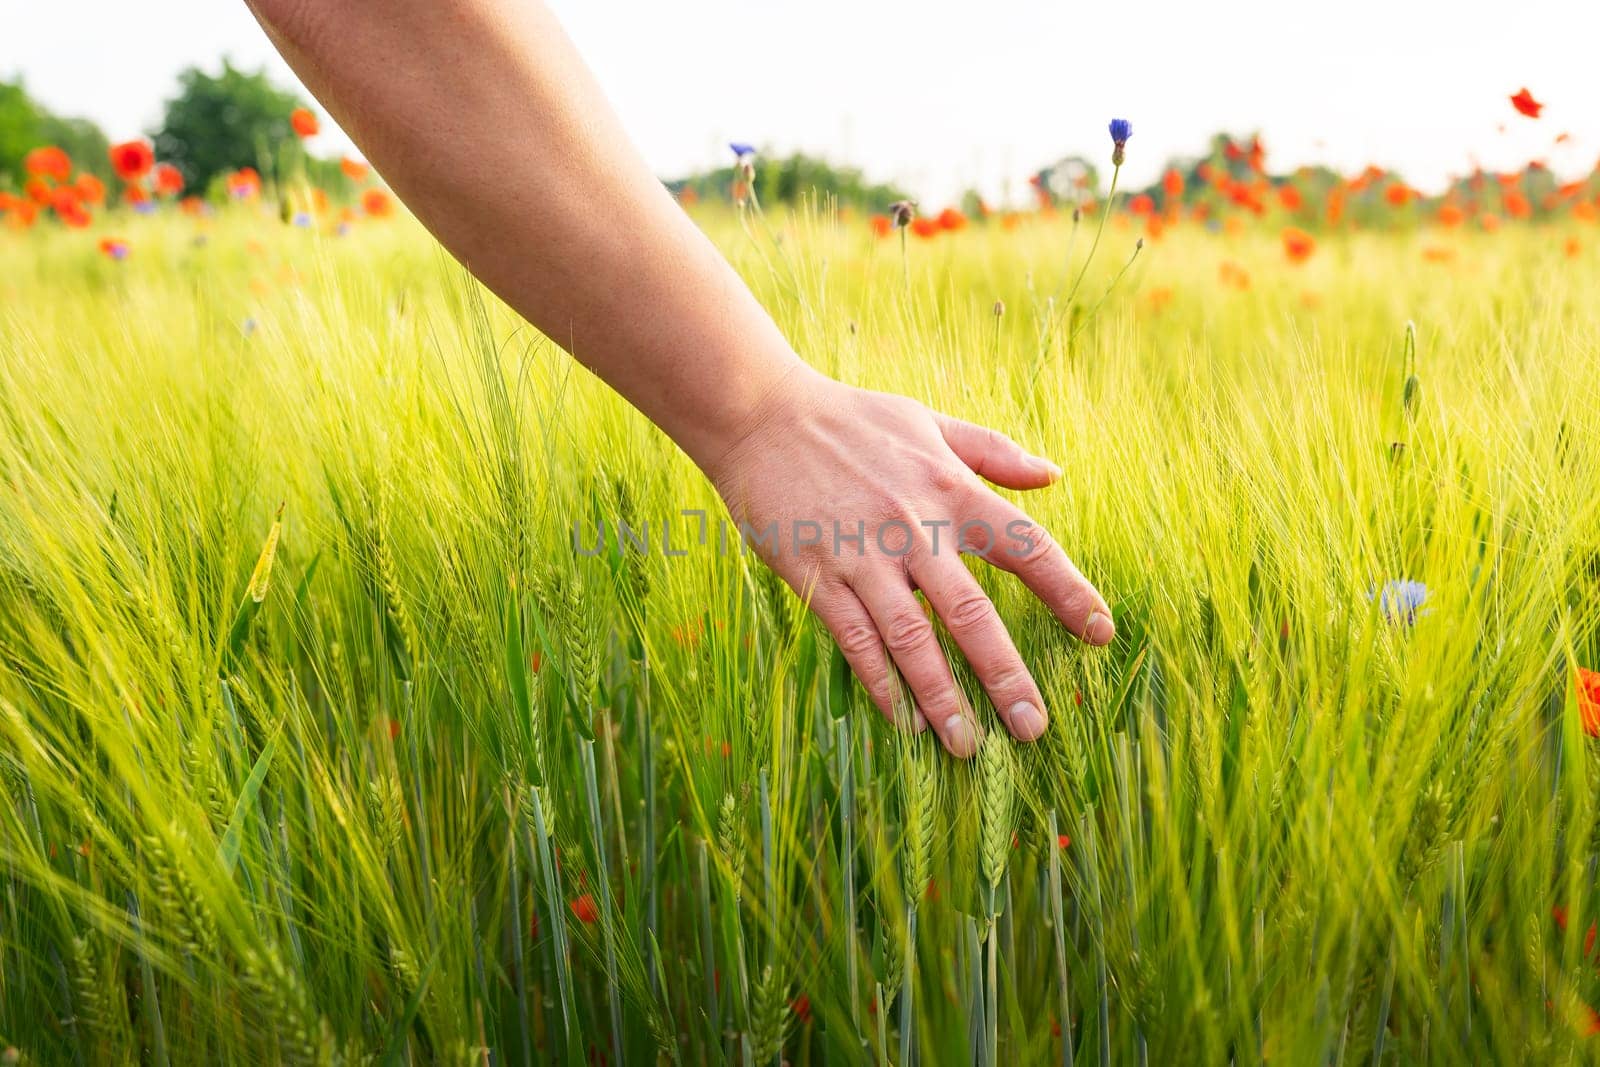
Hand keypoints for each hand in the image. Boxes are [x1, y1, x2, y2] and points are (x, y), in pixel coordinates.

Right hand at [705, 365, 1114, 757]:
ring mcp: (864, 556)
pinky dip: (881, 684)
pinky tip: (903, 721)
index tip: (1101, 633)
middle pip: (971, 612)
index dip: (1068, 591)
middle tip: (1033, 727)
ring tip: (968, 746)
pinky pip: (855, 641)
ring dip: (941, 697)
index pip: (1026, 546)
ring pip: (911, 639)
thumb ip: (993, 451)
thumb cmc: (851, 419)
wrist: (761, 417)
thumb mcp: (929, 421)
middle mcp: (914, 528)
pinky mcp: (818, 576)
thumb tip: (1054, 474)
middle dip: (1005, 674)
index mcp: (950, 489)